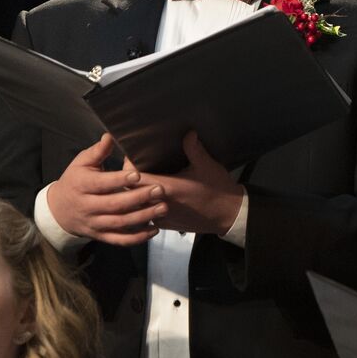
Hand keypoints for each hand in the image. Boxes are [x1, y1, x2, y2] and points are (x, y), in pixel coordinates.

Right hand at [47, 133, 167, 244]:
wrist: (58, 210)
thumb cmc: (74, 181)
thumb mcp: (81, 163)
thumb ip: (97, 151)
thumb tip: (110, 136)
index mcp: (82, 185)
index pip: (101, 184)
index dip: (119, 180)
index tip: (138, 175)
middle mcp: (87, 206)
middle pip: (114, 205)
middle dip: (138, 198)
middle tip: (159, 190)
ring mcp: (94, 223)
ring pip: (120, 223)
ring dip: (143, 217)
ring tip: (162, 207)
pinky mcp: (101, 236)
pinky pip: (120, 240)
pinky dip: (138, 238)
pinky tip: (154, 229)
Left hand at [126, 132, 245, 236]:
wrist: (228, 215)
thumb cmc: (218, 190)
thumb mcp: (206, 165)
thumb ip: (193, 148)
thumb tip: (188, 132)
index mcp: (167, 188)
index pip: (135, 178)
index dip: (129, 167)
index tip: (132, 158)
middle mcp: (160, 204)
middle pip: (130, 193)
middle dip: (127, 181)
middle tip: (132, 169)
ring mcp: (161, 217)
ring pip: (136, 206)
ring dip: (134, 195)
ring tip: (138, 182)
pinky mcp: (166, 225)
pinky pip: (146, 216)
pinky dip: (143, 206)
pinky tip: (149, 198)